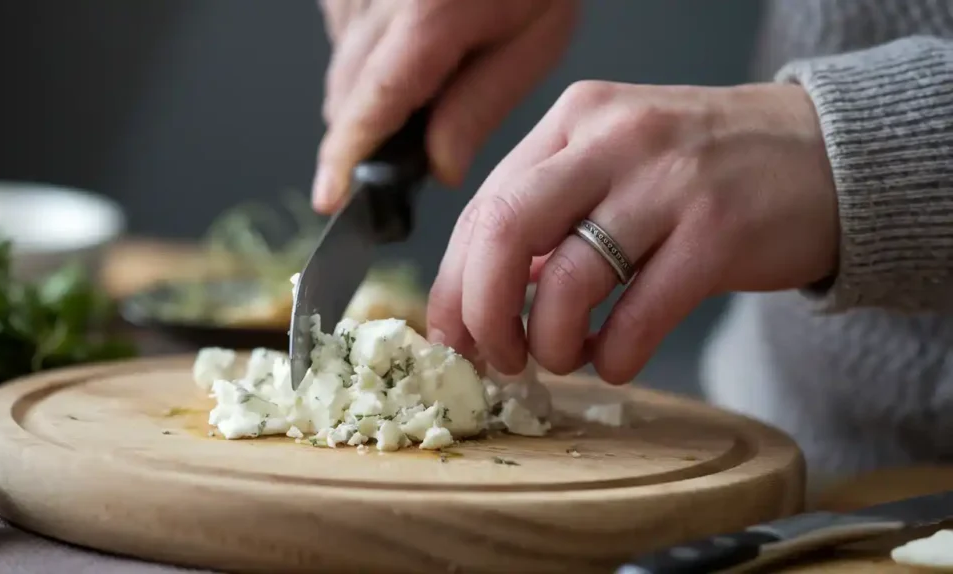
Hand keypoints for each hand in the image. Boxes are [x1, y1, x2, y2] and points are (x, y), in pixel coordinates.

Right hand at [313, 0, 577, 212]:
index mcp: (430, 14)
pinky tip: (408, 43)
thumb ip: (481, 107)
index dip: (347, 156)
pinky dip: (367, 56)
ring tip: (428, 76)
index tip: (332, 197)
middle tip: (406, 150)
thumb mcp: (534, 41)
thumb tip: (439, 168)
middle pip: (347, 92)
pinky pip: (342, 34)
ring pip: (342, 67)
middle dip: (365, 134)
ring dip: (369, 93)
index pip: (373, 101)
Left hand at [427, 81, 838, 382]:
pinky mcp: (719, 233)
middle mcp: (614, 140)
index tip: (452, 336)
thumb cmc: (706, 168)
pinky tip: (616, 360)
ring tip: (564, 358)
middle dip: (483, 313)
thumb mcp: (618, 161)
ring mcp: (668, 183)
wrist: (825, 153)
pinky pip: (639, 316)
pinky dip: (613, 355)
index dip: (454, 284)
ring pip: (569, 279)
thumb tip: (485, 294)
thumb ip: (551, 213)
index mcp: (575, 120)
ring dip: (550, 343)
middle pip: (505, 232)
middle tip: (497, 358)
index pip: (484, 206)